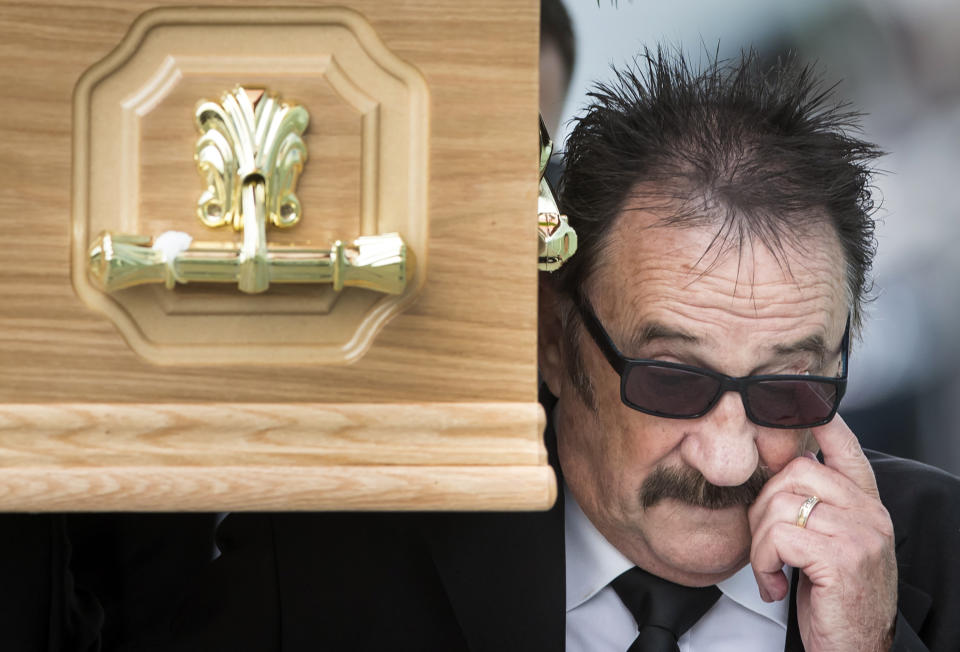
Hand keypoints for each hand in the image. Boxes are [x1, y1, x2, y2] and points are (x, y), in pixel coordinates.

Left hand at [747, 415, 897, 650]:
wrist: (855, 649)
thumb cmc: (835, 599)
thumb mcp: (830, 546)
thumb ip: (817, 509)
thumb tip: (781, 473)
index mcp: (865, 505)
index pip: (847, 448)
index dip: (823, 421)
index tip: (805, 395)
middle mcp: (869, 513)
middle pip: (794, 473)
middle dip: (762, 506)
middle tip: (766, 546)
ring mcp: (860, 534)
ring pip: (780, 505)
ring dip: (759, 542)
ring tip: (770, 569)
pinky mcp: (843, 558)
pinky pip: (778, 537)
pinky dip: (763, 562)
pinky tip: (776, 585)